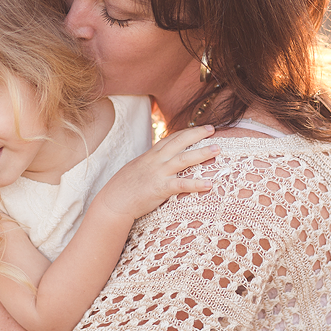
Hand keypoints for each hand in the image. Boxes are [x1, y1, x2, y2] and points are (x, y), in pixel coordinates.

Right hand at [96, 124, 217, 219]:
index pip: (170, 138)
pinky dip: (196, 184)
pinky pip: (181, 184)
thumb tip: (158, 162)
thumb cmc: (123, 187)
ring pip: (183, 159)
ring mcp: (158, 173)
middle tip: (213, 129)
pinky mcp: (160, 188)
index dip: (186, 132)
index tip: (199, 128)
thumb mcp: (136, 169)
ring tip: (217, 149)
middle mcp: (156, 161)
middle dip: (196, 134)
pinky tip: (210, 184)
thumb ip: (149, 163)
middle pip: (179, 142)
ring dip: (201, 153)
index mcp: (150, 155)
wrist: (113, 201)